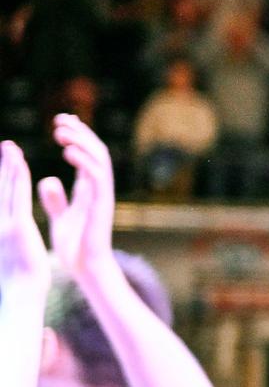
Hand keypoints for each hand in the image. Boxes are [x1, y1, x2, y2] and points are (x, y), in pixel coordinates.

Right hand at [0, 140, 48, 294]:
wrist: (20, 296)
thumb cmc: (16, 281)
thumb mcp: (7, 254)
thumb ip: (6, 238)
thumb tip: (7, 233)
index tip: (1, 165)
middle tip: (5, 146)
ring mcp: (2, 224)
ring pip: (4, 188)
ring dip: (7, 165)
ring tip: (10, 147)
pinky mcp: (16, 228)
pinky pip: (17, 197)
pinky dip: (17, 178)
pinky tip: (20, 164)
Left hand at [36, 114, 116, 286]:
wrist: (87, 267)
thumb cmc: (75, 246)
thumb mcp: (60, 217)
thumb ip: (55, 198)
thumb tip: (47, 178)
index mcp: (90, 188)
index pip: (87, 153)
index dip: (77, 135)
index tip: (61, 121)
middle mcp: (100, 188)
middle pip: (96, 149)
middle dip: (79, 131)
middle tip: (60, 119)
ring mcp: (103, 195)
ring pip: (99, 159)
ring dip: (81, 142)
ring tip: (61, 132)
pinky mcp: (101, 205)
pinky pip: (97, 178)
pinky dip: (84, 162)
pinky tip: (67, 152)